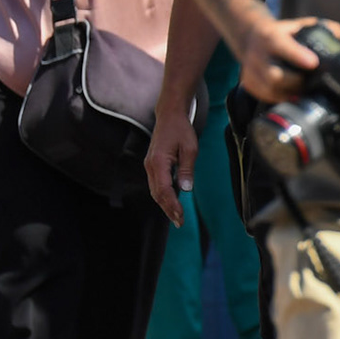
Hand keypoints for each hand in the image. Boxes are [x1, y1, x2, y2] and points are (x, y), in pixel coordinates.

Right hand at [145, 99, 198, 224]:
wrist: (169, 116)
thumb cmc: (181, 130)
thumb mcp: (190, 148)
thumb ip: (187, 169)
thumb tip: (185, 189)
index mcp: (158, 162)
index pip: (164, 189)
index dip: (172, 205)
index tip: (181, 217)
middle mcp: (150, 165)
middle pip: (157, 194)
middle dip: (168, 209)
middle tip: (179, 223)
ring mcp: (149, 165)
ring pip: (155, 191)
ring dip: (165, 204)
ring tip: (176, 217)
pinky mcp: (152, 165)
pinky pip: (156, 185)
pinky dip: (163, 196)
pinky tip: (171, 202)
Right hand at [238, 16, 339, 104]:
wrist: (252, 36)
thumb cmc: (283, 33)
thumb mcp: (301, 24)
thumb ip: (323, 28)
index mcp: (270, 36)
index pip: (281, 46)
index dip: (297, 56)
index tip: (313, 63)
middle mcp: (257, 54)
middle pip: (275, 76)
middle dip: (297, 82)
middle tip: (311, 81)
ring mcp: (250, 70)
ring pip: (270, 90)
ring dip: (290, 92)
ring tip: (303, 88)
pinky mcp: (248, 82)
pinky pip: (266, 97)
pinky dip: (281, 97)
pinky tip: (290, 91)